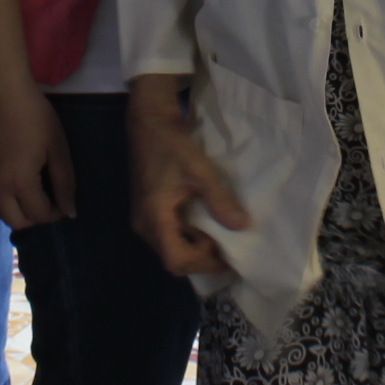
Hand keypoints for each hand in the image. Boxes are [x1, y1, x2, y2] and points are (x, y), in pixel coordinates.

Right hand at [0, 79, 76, 229]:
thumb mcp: (58, 148)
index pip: (40, 215)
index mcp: (20, 182)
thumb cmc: (35, 117)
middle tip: (46, 201)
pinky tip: (4, 185)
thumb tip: (69, 212)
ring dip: (13, 211)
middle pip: (16, 222)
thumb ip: (65, 183)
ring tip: (26, 195)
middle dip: (35, 217)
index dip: (56, 213)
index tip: (63, 201)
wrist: (2, 92)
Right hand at [129, 76, 247, 276]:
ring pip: (170, 248)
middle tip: (227, 246)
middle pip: (172, 258)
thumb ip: (219, 201)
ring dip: (194, 247)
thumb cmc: (172, 146)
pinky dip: (187, 235)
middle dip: (201, 258)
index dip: (203, 262)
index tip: (226, 253)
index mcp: (154, 218)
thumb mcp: (200, 171)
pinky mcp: (147, 211)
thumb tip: (242, 226)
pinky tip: (204, 223)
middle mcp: (143, 225)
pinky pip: (168, 234)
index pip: (176, 259)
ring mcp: (143, 219)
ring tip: (219, 235)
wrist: (150, 123)